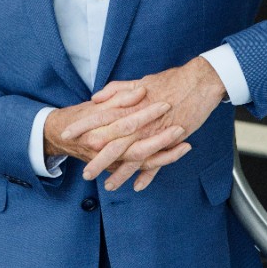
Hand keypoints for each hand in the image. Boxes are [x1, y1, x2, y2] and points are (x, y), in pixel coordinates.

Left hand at [60, 57, 226, 191]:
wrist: (200, 82)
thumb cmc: (170, 81)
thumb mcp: (139, 82)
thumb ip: (116, 91)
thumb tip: (96, 98)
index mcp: (129, 105)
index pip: (99, 116)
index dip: (82, 126)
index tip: (66, 134)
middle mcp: (139, 120)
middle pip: (113, 143)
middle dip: (97, 160)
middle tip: (85, 173)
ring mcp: (155, 132)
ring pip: (132, 157)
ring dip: (120, 173)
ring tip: (108, 186)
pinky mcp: (171, 140)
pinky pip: (157, 161)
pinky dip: (148, 175)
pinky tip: (138, 186)